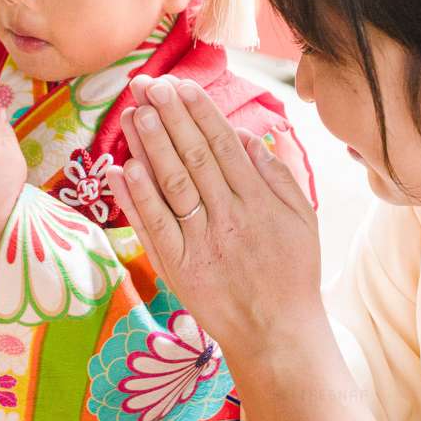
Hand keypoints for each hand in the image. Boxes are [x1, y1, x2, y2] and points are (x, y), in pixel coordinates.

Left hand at [105, 75, 324, 355]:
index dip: (198, 112)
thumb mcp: (300, 217)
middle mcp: (227, 216)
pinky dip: (136, 198)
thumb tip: (247, 134)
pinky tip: (121, 169)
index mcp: (257, 200)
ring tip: (134, 112)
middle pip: (193, 156)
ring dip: (150, 146)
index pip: (221, 145)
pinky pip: (154, 227)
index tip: (179, 84)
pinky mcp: (178, 267)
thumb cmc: (291, 271)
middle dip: (169, 116)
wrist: (278, 336)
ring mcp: (200, 242)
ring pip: (171, 185)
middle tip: (148, 84)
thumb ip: (276, 173)